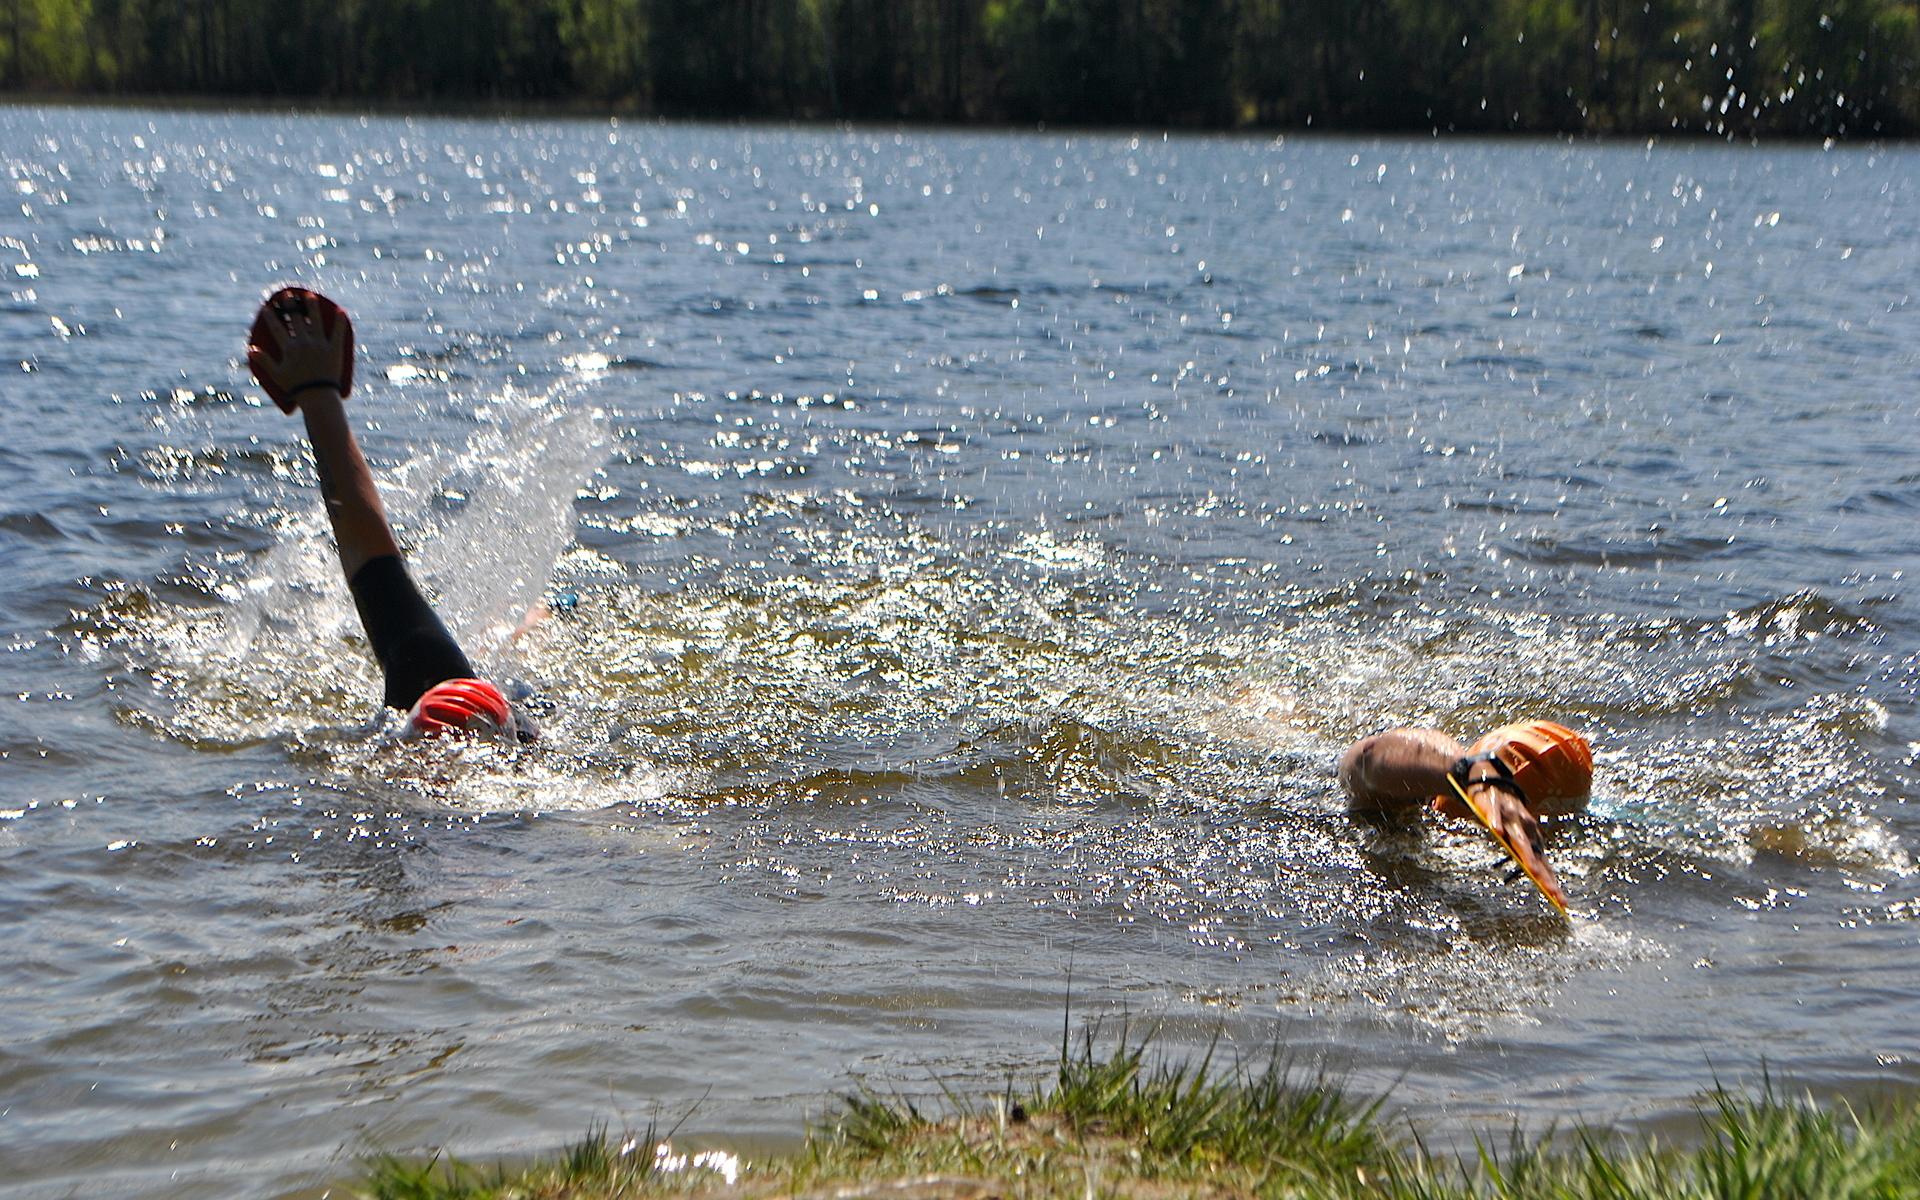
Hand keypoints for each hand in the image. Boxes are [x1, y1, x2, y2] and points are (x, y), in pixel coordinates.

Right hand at [247, 287, 354, 412]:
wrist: (318, 396)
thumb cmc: (296, 387)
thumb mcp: (277, 374)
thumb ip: (264, 361)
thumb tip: (250, 349)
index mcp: (289, 348)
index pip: (277, 328)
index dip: (271, 317)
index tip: (266, 307)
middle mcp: (304, 342)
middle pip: (296, 319)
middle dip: (290, 305)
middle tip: (287, 294)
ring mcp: (320, 344)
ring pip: (316, 320)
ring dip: (311, 306)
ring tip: (309, 295)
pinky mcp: (334, 349)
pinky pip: (338, 332)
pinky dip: (339, 321)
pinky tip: (341, 310)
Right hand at [1458, 764, 1566, 911]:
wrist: (1487, 778)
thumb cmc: (1502, 811)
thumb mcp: (1514, 832)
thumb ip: (1522, 851)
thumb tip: (1535, 873)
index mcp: (1530, 836)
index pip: (1543, 863)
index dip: (1551, 882)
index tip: (1561, 902)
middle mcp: (1524, 827)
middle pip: (1535, 856)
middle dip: (1544, 876)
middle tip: (1554, 895)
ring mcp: (1509, 816)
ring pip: (1518, 838)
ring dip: (1525, 854)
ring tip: (1532, 871)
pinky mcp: (1492, 805)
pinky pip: (1493, 815)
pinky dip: (1496, 823)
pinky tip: (1496, 832)